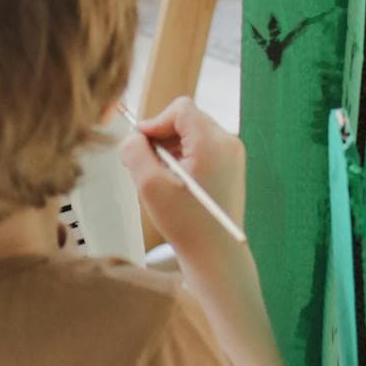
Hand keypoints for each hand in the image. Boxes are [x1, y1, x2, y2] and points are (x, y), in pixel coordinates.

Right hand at [122, 98, 246, 261]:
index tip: (140, 145)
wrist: (216, 256)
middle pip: (186, 120)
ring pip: (192, 135)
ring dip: (171, 150)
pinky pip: (201, 150)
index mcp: (212, 142)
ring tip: (161, 179)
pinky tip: (175, 185)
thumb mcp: (149, 186)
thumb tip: (132, 138)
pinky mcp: (231, 168)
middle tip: (146, 165)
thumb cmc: (186, 224)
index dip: (155, 122)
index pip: (180, 109)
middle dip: (162, 138)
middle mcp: (228, 143)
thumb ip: (135, 153)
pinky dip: (183, 160)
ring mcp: (233, 156)